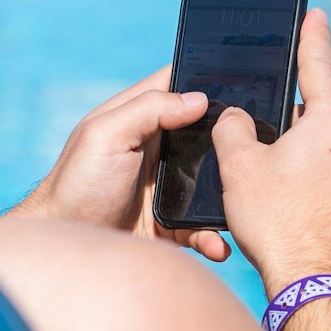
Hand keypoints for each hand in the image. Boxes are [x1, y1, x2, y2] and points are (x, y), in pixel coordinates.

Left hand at [11, 67, 229, 259]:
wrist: (72, 250)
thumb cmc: (77, 185)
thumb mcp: (105, 135)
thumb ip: (148, 109)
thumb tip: (199, 99)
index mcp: (139, 118)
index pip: (178, 85)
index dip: (206, 79)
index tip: (243, 79)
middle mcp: (157, 149)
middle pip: (206, 133)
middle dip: (231, 138)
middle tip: (258, 143)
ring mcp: (166, 186)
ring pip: (211, 182)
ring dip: (227, 193)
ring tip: (241, 203)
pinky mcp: (170, 223)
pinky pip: (201, 226)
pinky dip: (213, 236)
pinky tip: (217, 245)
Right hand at [213, 10, 330, 296]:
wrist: (317, 291)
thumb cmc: (277, 225)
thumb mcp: (239, 169)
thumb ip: (234, 130)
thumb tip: (237, 119)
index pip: (319, 68)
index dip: (313, 39)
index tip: (317, 16)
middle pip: (323, 125)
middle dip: (296, 136)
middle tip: (266, 162)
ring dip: (312, 172)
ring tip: (282, 204)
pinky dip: (327, 200)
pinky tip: (303, 223)